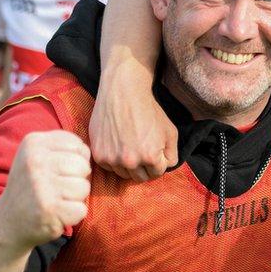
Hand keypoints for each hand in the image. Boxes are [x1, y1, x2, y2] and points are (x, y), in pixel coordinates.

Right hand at [0, 131, 91, 248]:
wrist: (8, 221)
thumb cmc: (33, 186)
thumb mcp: (39, 156)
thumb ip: (64, 147)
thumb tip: (92, 150)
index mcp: (34, 143)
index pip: (79, 146)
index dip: (76, 161)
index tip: (57, 171)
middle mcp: (35, 161)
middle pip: (84, 166)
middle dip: (77, 180)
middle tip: (55, 189)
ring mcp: (41, 186)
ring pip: (84, 187)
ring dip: (75, 198)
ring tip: (55, 200)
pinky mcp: (49, 209)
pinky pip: (81, 209)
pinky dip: (72, 215)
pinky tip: (55, 214)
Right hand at [89, 63, 177, 180]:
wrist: (123, 93)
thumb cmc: (149, 111)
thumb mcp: (170, 132)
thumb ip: (172, 154)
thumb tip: (166, 167)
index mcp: (150, 157)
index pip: (157, 174)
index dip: (158, 163)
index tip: (155, 151)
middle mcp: (130, 161)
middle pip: (140, 178)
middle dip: (145, 168)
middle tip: (143, 151)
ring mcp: (112, 159)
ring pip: (124, 174)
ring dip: (129, 166)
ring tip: (131, 147)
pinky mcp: (98, 155)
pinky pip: (109, 168)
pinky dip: (115, 161)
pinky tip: (118, 145)